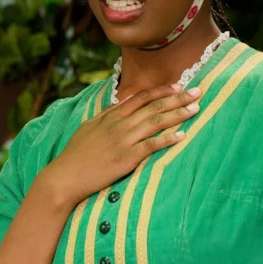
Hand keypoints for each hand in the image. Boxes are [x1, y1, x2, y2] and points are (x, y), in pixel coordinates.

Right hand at [38, 84, 200, 207]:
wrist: (64, 176)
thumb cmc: (75, 155)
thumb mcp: (89, 128)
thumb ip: (107, 116)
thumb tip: (120, 105)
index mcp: (111, 116)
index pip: (141, 97)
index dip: (161, 91)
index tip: (178, 86)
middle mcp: (119, 124)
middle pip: (153, 106)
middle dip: (178, 98)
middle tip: (198, 92)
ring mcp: (123, 140)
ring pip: (155, 122)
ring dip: (177, 114)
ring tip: (196, 109)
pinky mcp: (126, 158)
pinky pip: (150, 146)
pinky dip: (167, 139)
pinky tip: (182, 135)